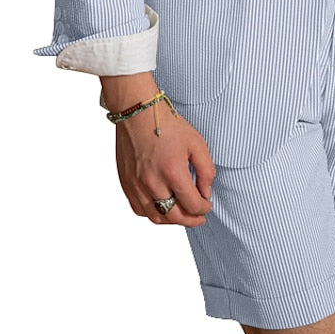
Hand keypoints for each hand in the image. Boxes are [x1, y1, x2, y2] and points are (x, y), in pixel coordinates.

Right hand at [100, 73, 215, 226]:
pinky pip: (140, 209)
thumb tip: (206, 192)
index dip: (204, 208)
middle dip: (191, 219)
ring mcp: (137, 185)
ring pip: (156, 217)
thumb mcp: (196, 143)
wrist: (138, 113)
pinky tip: (162, 207)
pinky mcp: (126, 183)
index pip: (193, 204)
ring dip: (172, 220)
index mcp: (173, 172)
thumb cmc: (166, 124)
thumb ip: (206, 170)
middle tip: (199, 217)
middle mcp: (153, 182)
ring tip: (182, 215)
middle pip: (175, 216)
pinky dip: (153, 213)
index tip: (208, 204)